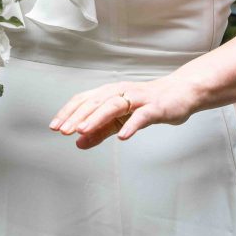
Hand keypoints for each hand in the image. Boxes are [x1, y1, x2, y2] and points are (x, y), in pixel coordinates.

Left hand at [48, 78, 196, 149]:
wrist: (181, 93)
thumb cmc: (148, 104)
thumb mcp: (120, 119)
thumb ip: (100, 131)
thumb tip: (78, 143)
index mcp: (110, 93)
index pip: (84, 100)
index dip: (69, 112)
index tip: (54, 126)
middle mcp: (121, 92)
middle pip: (96, 102)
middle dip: (78, 116)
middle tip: (63, 130)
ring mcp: (139, 99)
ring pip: (114, 105)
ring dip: (97, 117)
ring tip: (83, 130)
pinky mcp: (156, 107)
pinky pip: (142, 116)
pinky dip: (132, 125)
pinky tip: (123, 136)